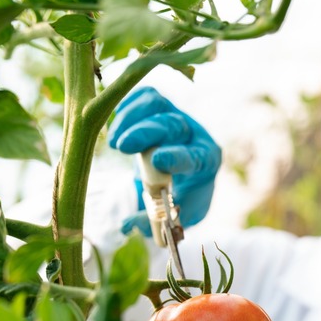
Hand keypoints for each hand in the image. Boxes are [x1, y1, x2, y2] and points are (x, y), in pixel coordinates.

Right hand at [108, 86, 221, 232]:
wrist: (179, 179)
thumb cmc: (181, 199)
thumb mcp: (175, 217)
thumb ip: (156, 221)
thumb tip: (128, 223)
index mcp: (206, 161)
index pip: (194, 156)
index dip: (177, 157)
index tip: (158, 161)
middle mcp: (194, 135)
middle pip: (172, 126)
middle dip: (146, 133)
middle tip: (121, 146)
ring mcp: (175, 117)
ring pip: (157, 105)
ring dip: (131, 119)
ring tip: (113, 142)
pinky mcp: (159, 108)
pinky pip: (145, 97)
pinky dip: (127, 107)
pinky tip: (114, 126)